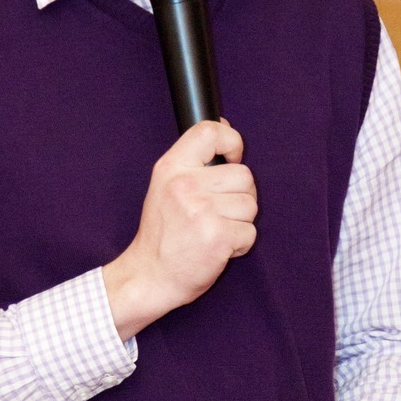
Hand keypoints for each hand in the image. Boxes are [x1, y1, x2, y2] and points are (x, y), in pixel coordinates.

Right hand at [103, 121, 256, 339]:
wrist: (149, 276)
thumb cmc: (162, 234)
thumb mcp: (166, 186)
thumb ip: (194, 160)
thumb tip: (226, 125)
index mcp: (171, 169)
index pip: (208, 132)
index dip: (231, 140)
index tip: (233, 157)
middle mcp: (185, 185)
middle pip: (244, 175)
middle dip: (239, 196)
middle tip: (217, 213)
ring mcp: (202, 212)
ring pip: (251, 205)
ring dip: (240, 222)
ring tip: (214, 231)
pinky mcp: (218, 237)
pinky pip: (250, 232)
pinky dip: (240, 244)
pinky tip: (218, 248)